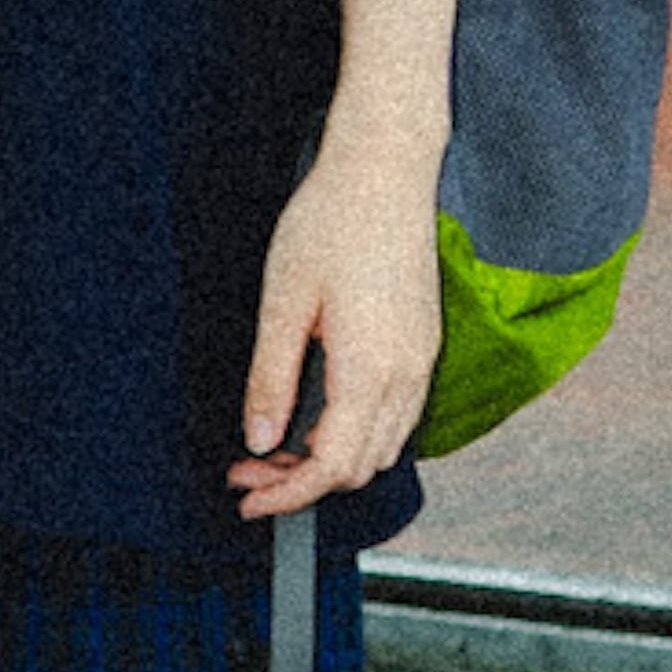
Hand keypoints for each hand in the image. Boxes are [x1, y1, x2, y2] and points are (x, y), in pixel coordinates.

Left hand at [233, 123, 443, 521]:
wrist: (386, 169)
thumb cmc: (331, 223)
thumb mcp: (282, 301)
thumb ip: (271, 379)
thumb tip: (260, 440)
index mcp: (371, 369)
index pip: (332, 465)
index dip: (287, 494)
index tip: (248, 502)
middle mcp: (408, 374)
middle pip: (360, 466)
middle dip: (302, 481)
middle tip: (246, 470)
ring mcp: (423, 359)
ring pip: (383, 445)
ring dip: (331, 459)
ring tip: (274, 446)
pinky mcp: (424, 343)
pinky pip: (397, 414)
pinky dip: (356, 433)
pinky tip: (316, 414)